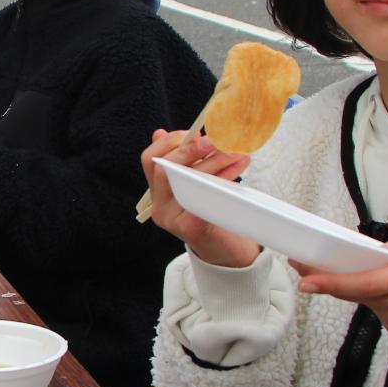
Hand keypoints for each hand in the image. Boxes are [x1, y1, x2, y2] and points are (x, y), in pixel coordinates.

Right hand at [141, 129, 259, 268]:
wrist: (226, 253)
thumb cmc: (213, 211)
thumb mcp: (197, 182)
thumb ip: (186, 161)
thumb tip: (169, 133)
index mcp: (158, 191)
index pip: (150, 160)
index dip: (170, 142)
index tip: (196, 133)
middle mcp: (160, 206)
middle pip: (164, 169)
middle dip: (191, 150)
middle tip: (216, 139)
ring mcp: (172, 219)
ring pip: (186, 181)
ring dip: (215, 162)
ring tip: (237, 151)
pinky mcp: (190, 229)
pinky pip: (203, 199)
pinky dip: (221, 182)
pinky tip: (237, 172)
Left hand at [291, 226, 387, 349]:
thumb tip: (387, 247)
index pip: (367, 282)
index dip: (334, 281)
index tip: (307, 279)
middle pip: (357, 291)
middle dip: (328, 278)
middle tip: (304, 264)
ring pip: (367, 298)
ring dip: (360, 284)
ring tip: (360, 268)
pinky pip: (380, 308)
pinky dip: (379, 296)